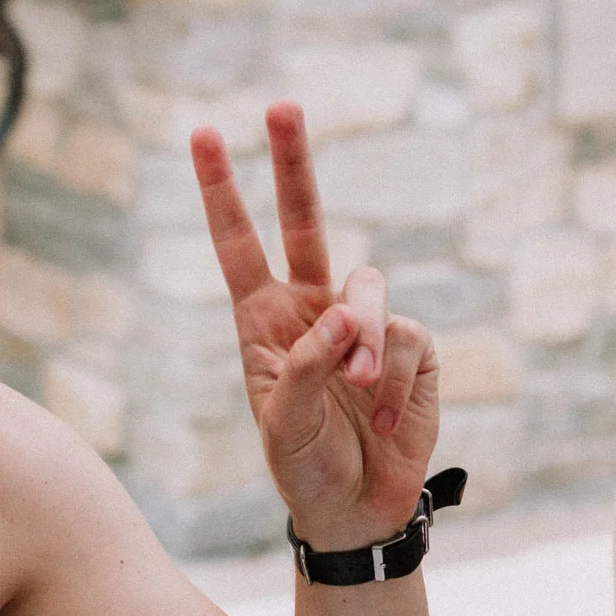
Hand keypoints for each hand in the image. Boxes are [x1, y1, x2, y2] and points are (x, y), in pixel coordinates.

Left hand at [193, 103, 438, 550]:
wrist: (358, 510)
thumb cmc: (305, 468)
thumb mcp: (281, 426)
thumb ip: (301, 367)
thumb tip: (341, 314)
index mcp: (265, 322)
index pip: (240, 246)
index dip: (223, 193)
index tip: (204, 136)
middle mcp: (313, 310)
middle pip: (307, 220)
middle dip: (293, 162)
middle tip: (280, 105)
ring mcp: (364, 326)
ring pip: (369, 290)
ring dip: (364, 341)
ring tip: (359, 391)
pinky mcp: (411, 349)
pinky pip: (406, 340)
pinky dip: (395, 383)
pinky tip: (387, 422)